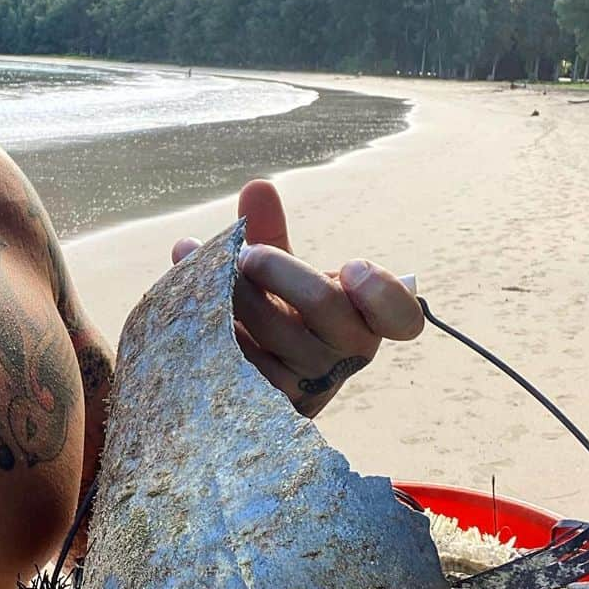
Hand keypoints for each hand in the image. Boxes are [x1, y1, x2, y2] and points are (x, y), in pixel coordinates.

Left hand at [172, 180, 422, 417]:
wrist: (250, 386)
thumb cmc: (280, 319)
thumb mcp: (283, 279)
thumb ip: (273, 234)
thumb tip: (257, 186)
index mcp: (365, 320)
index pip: (401, 316)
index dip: (383, 292)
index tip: (351, 266)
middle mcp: (344, 355)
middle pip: (322, 302)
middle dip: (277, 268)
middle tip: (244, 252)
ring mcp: (306, 383)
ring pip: (269, 330)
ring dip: (230, 290)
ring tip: (197, 261)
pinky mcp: (264, 401)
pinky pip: (235, 356)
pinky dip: (208, 323)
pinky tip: (187, 302)